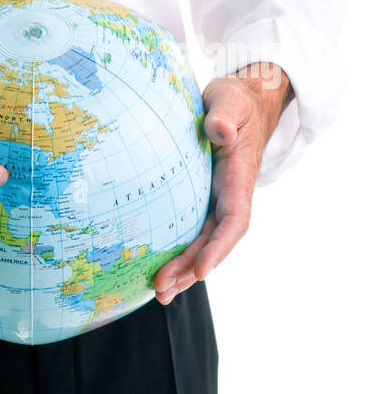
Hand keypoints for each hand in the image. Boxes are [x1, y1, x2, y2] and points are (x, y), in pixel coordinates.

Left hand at [153, 64, 290, 305]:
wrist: (234, 101)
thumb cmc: (233, 101)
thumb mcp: (230, 101)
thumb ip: (225, 116)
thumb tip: (219, 130)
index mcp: (238, 177)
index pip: (234, 220)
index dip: (219, 247)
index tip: (202, 270)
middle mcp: (228, 195)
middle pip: (213, 241)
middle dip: (191, 268)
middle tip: (162, 290)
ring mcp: (213, 198)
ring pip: (200, 241)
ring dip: (182, 268)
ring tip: (158, 292)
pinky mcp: (199, 196)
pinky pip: (188, 227)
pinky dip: (176, 250)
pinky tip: (155, 267)